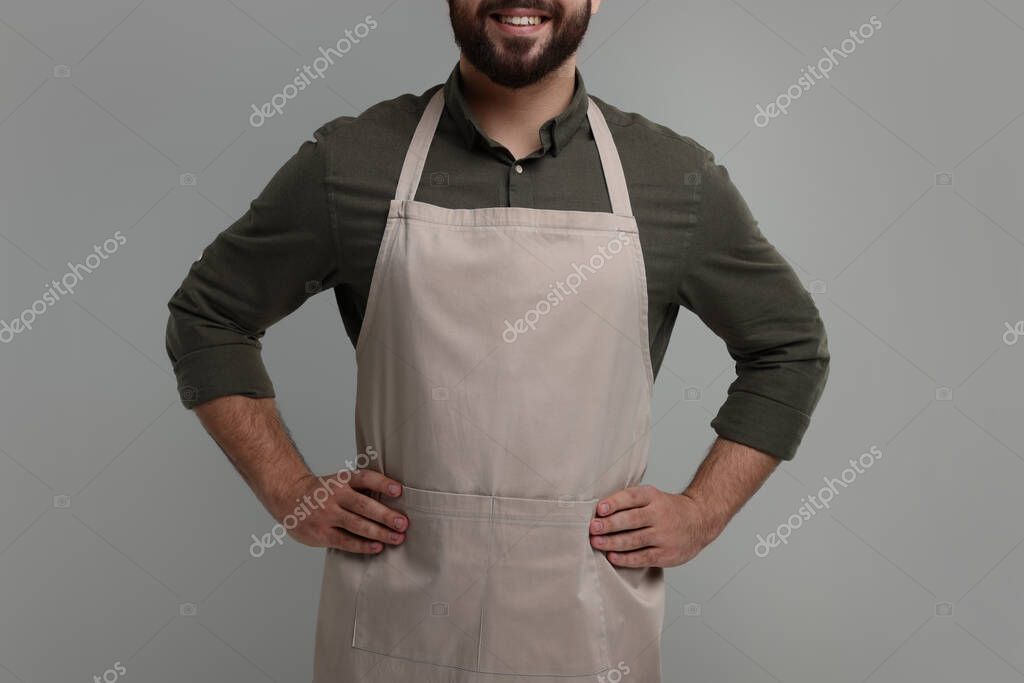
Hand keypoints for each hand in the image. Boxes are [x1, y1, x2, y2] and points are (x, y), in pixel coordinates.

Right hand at [270, 469, 407, 554]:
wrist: (289, 498)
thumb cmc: (323, 492)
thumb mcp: (339, 482)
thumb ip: (360, 489)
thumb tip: (394, 500)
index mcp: (342, 481)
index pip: (365, 479)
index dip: (382, 484)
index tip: (398, 490)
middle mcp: (335, 496)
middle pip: (363, 505)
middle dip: (386, 515)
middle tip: (403, 523)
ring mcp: (327, 515)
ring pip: (357, 525)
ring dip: (379, 532)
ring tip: (397, 537)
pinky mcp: (321, 533)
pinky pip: (345, 541)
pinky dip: (363, 545)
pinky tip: (378, 547)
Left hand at [589, 485, 717, 567]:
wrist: (700, 521)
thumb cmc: (668, 509)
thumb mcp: (652, 497)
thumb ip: (630, 502)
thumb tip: (599, 511)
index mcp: (653, 497)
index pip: (632, 497)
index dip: (615, 503)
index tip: (600, 509)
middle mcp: (659, 515)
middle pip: (632, 520)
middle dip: (610, 524)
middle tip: (593, 528)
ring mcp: (664, 535)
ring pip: (635, 540)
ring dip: (613, 542)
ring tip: (597, 542)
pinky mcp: (666, 554)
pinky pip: (643, 557)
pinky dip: (626, 558)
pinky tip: (612, 557)